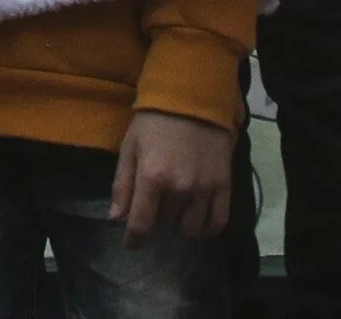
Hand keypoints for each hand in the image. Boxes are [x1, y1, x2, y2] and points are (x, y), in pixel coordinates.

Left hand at [109, 109, 232, 247]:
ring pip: (190, 229)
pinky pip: (218, 222)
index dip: (134, 241)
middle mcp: (180, 188)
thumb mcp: (130, 147)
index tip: (131, 244)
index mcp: (152, 178)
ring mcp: (204, 188)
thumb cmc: (154, 121)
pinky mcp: (224, 185)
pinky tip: (199, 222)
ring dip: (180, 224)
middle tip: (156, 205)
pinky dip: (208, 229)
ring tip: (177, 208)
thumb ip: (123, 185)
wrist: (193, 97)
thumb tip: (117, 219)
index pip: (141, 226)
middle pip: (165, 226)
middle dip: (157, 220)